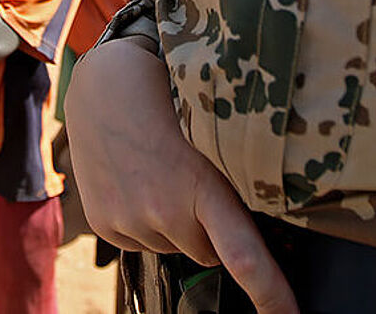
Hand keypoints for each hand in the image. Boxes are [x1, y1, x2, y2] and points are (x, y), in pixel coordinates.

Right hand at [67, 39, 296, 313]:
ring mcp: (129, 222)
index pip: (244, 256)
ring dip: (177, 223)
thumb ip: (235, 173)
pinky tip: (140, 181)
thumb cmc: (170, 94)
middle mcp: (163, 212)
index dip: (271, 293)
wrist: (103, 82)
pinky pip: (143, 242)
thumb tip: (261, 209)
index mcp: (201, 186)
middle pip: (209, 252)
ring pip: (175, 246)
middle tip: (198, 179)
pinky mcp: (105, 226)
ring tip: (163, 170)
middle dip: (212, 229)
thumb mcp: (213, 128)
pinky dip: (147, 222)